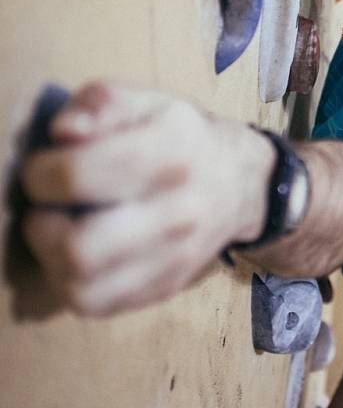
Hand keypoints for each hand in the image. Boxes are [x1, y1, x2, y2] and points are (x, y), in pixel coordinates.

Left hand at [20, 82, 273, 315]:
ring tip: (62, 233)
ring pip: (83, 290)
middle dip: (40, 228)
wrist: (239, 181)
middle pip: (80, 250)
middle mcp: (179, 212)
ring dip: (52, 261)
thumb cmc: (181, 136)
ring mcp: (175, 258)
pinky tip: (82, 254)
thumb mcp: (147, 101)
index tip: (45, 169)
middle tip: (48, 208)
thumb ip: (98, 104)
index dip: (39, 174)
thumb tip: (62, 133)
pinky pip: (98, 306)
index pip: (77, 176)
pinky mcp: (166, 287)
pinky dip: (74, 284)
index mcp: (170, 153)